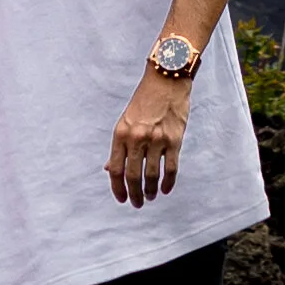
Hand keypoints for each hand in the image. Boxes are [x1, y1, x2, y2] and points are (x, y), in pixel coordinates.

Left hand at [108, 67, 189, 206]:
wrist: (166, 80)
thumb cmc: (144, 101)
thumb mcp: (125, 121)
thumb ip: (119, 147)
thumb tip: (109, 169)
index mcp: (120, 134)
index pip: (116, 169)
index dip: (118, 188)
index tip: (122, 199)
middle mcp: (137, 138)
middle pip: (133, 176)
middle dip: (134, 194)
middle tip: (137, 204)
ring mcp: (157, 140)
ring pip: (152, 175)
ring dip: (150, 191)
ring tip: (150, 197)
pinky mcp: (174, 140)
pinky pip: (171, 168)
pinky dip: (168, 182)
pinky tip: (165, 189)